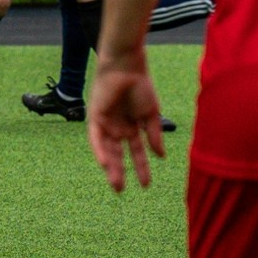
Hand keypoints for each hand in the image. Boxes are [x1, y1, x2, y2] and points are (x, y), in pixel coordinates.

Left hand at [87, 54, 166, 191]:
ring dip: (110, 166)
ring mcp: (106, 123)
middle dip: (120, 172)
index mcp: (131, 127)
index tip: (145, 185)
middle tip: (120, 191)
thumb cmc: (141, 86)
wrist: (128, 66)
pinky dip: (99, 150)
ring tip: (116, 184)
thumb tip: (161, 156)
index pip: (135, 152)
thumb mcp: (151, 114)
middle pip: (117, 155)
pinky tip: (104, 164)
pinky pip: (95, 138)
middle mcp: (117, 127)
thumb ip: (154, 135)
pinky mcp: (95, 117)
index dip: (140, 168)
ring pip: (106, 150)